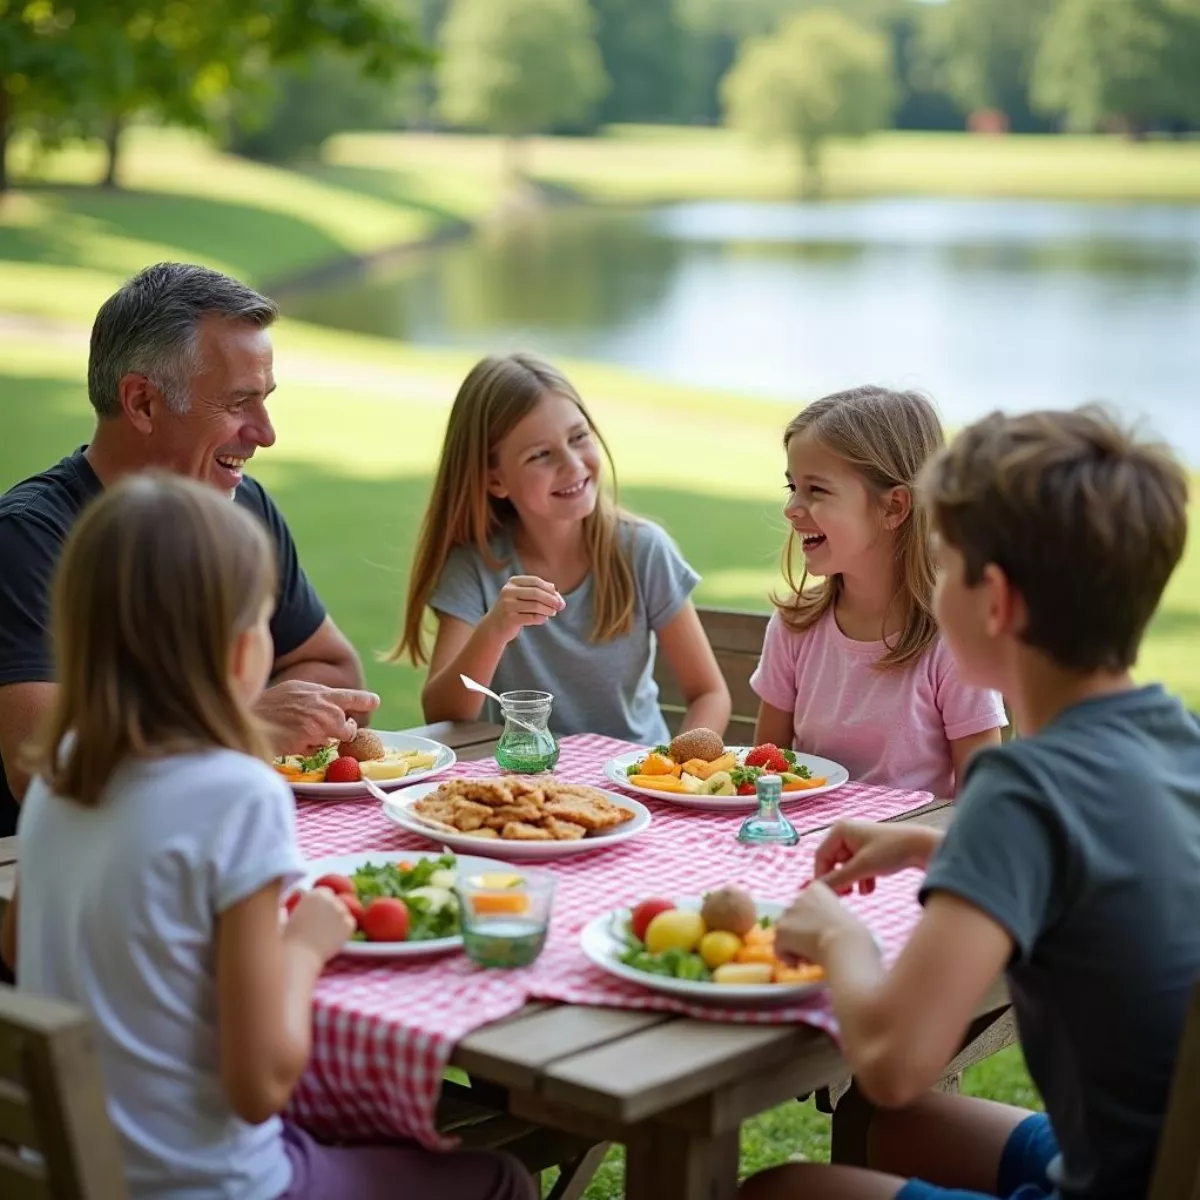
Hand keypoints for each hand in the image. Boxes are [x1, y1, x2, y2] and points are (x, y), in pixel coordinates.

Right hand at [255, 679, 380, 755]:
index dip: (365, 701)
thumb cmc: (267, 706)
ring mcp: (317, 723)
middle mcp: (323, 706)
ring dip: (319, 740)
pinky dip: (305, 750)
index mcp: (320, 692)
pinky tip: (290, 741)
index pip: (352, 697)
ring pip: (332, 740)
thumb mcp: (294, 691)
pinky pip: (315, 751)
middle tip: (326, 730)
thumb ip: (316, 698)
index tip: (375, 702)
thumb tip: (333, 709)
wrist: (247, 717)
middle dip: (341, 731)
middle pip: (348, 727)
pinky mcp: (308, 738)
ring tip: (297, 732)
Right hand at [284, 889, 353, 964]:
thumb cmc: (288, 942)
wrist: (300, 957)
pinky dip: (345, 929)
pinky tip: (334, 938)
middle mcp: (329, 899)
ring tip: (326, 934)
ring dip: (338, 919)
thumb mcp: (283, 922)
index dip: (321, 903)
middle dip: (330, 910)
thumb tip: (283, 909)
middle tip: (322, 925)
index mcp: (314, 894)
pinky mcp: (348, 924)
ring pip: (343, 911)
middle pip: (335, 900)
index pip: (324, 892)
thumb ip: (284, 912)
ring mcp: (340, 911)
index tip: (317, 913)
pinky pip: (350, 923)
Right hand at [482, 575, 564, 644]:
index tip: (559, 597)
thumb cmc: (513, 609)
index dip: (549, 589)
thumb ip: (538, 591)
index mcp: (512, 582)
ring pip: (535, 606)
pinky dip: (541, 618)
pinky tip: (543, 619)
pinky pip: (532, 617)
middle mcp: (508, 591)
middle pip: (536, 593)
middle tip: (561, 606)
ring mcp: (508, 605)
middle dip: (552, 600)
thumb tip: (555, 590)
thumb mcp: (522, 596)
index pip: (535, 581)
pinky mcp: (510, 618)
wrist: (494, 627)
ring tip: (553, 613)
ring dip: (548, 610)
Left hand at [775, 882, 867, 967]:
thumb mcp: (843, 917)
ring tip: (810, 957)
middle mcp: (799, 896)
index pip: (807, 904)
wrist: (845, 943)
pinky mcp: (781, 930)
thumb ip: (827, 917)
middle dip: (801, 933)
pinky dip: (788, 958)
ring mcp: (788, 912)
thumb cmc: (854, 934)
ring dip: (794, 946)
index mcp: (816, 889)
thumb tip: (821, 932)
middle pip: (794, 918)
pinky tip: (802, 964)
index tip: (823, 933)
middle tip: (815, 948)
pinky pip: (779, 948)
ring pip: (785, 933)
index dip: (813, 921)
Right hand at [814, 821, 940, 895]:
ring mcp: (858, 841)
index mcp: (839, 830)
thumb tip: (818, 891)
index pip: (821, 856)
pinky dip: (861, 878)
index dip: (821, 876)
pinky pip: (858, 867)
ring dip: (850, 881)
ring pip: (846, 866)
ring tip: (856, 893)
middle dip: (838, 879)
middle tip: (843, 897)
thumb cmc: (890, 851)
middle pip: (833, 862)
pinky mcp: (870, 850)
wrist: (922, 847)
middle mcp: (846, 833)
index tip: (826, 895)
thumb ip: (838, 880)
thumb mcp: (861, 867)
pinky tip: (870, 889)